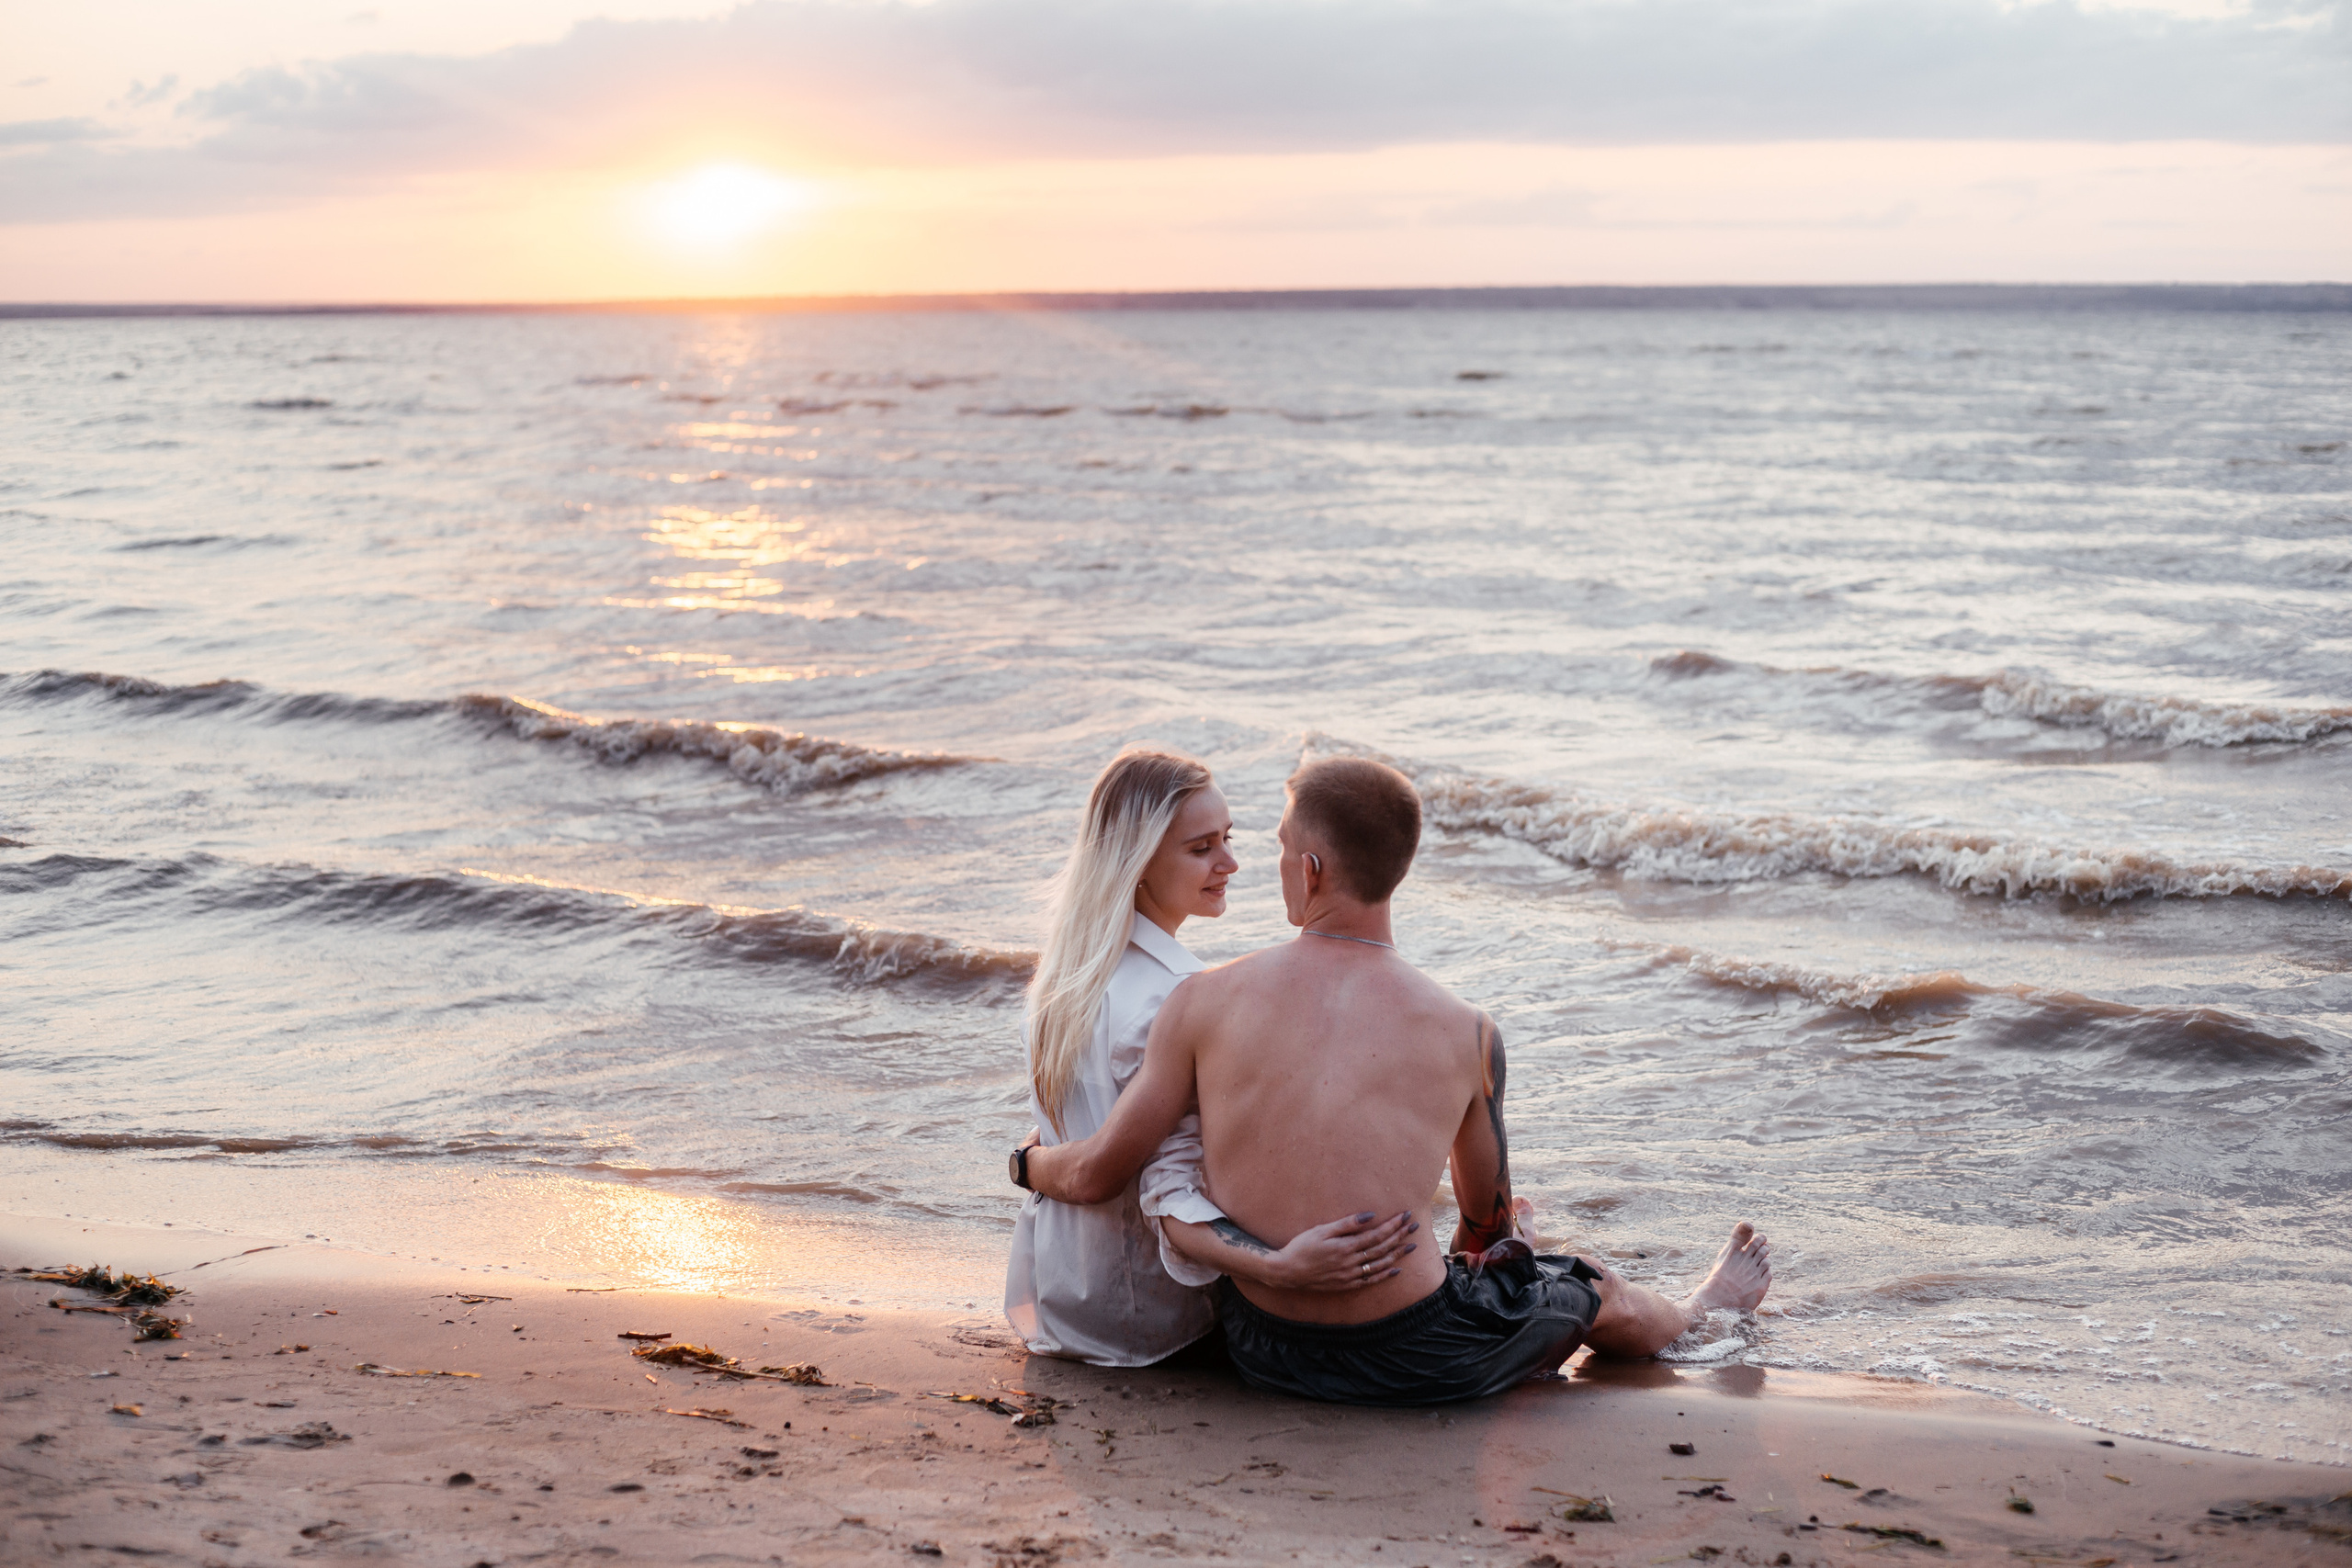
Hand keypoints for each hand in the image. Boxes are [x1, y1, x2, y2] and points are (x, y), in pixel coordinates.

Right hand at [1273, 1210, 1417, 1291]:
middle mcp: (1351, 1263)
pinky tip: (1396, 1269)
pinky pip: (1370, 1281)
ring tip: (1411, 1246)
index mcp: (1345, 1247)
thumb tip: (1370, 1216)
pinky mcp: (1346, 1285)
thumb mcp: (1321, 1230)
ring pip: (1380, 1265)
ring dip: (1397, 1254)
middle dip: (1400, 1236)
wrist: (1287, 1272)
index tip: (1405, 1215)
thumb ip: (1347, 1224)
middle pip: (1382, 1248)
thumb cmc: (1302, 1246)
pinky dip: (1385, 1275)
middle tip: (1414, 1226)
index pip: (1376, 1235)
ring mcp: (1350, 1276)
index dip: (1393, 1225)